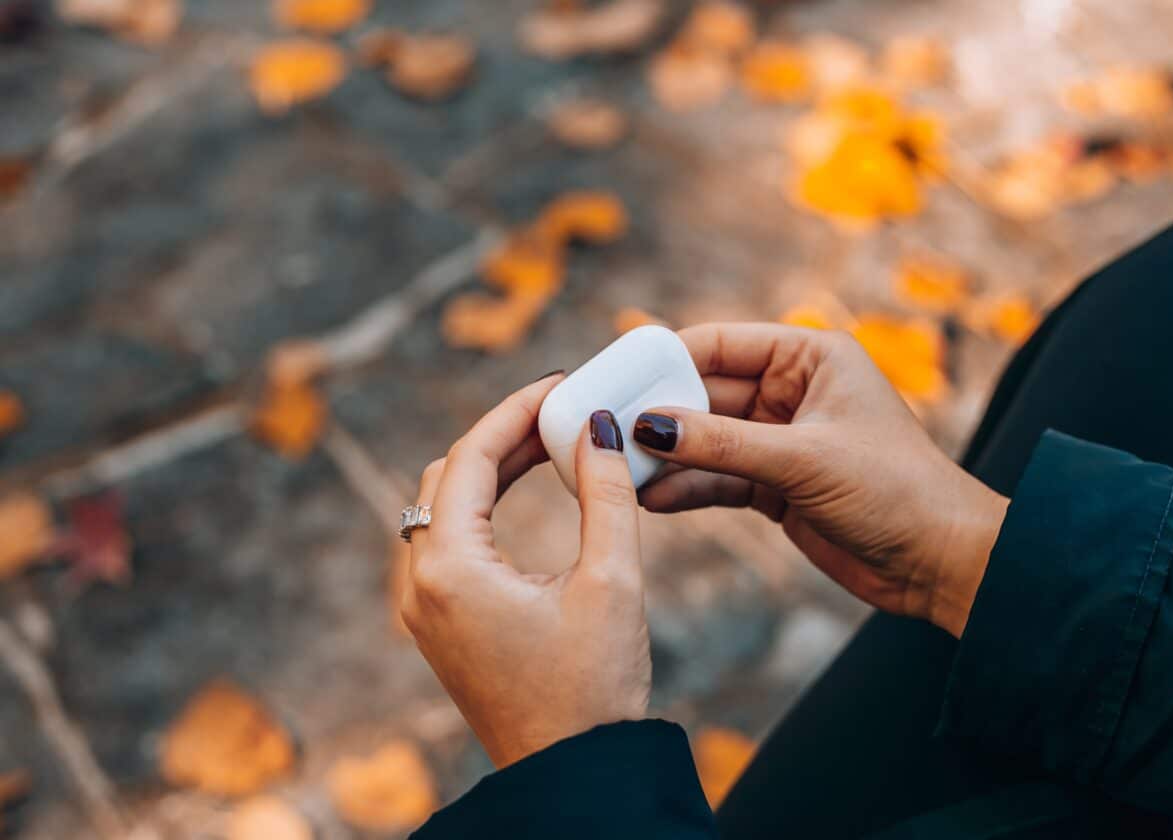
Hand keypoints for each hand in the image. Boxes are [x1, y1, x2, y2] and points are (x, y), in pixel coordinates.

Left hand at [400, 375, 650, 766]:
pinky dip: (485, 507)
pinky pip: (449, 541)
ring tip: (552, 443)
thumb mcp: (611, 581)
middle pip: (446, 477)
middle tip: (561, 411)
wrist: (573, 773)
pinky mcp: (441, 624)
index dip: (515, 411)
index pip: (469, 458)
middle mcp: (420, 583)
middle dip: (501, 436)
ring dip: (491, 470)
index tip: (561, 385)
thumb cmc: (593, 688)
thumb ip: (605, 495)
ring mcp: (424, 607)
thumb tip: (599, 427)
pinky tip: (527, 492)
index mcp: (450, 569)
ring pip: (443, 508)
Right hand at [635, 324, 1008, 637]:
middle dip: (657, 414)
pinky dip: (687, 489)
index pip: (719, 344)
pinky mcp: (775, 485)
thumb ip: (722, 444)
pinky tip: (651, 500)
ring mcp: (781, 440)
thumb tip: (648, 426)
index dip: (664, 360)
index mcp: (810, 357)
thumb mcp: (803, 460)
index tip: (614, 377)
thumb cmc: (896, 490)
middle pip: (703, 393)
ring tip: (617, 472)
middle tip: (604, 430)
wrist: (941, 562)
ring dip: (665, 457)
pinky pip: (718, 478)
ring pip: (705, 440)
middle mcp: (791, 391)